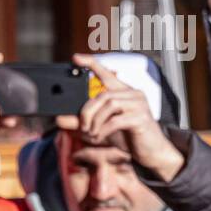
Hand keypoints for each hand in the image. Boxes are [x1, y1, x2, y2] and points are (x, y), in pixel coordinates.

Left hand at [58, 54, 184, 181]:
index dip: (91, 64)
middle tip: (81, 126)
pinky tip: (98, 137)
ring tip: (91, 133)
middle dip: (87, 111)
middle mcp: (133, 94)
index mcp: (124, 92)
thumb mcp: (100, 128)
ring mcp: (139, 105)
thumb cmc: (128, 137)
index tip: (75, 58)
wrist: (152, 152)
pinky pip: (116, 120)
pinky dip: (102, 130)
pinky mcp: (141, 118)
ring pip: (109, 105)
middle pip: (102, 95)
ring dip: (94, 120)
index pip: (106, 73)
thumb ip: (80, 122)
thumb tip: (59, 119)